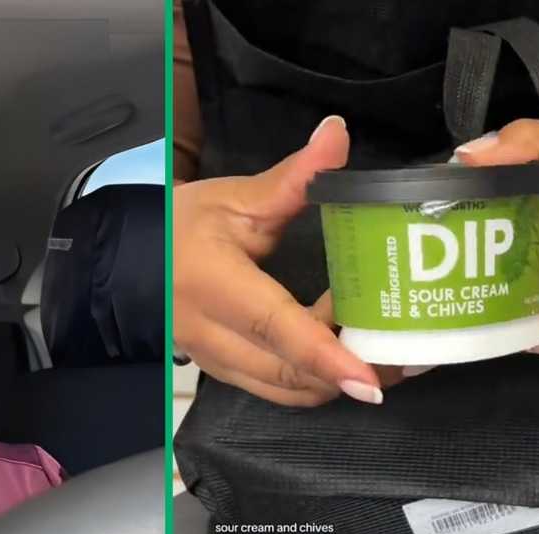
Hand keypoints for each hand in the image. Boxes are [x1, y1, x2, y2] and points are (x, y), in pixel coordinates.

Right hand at [174, 116, 400, 405]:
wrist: (127, 258)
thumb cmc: (177, 226)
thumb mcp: (234, 198)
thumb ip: (293, 177)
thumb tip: (338, 136)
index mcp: (215, 286)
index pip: (276, 328)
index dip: (326, 356)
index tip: (370, 379)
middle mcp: (213, 335)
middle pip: (290, 375)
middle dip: (353, 375)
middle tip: (410, 355)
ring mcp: (216, 361)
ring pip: (285, 391)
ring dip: (337, 381)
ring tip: (386, 356)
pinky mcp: (223, 372)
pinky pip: (276, 389)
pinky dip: (315, 380)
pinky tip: (344, 355)